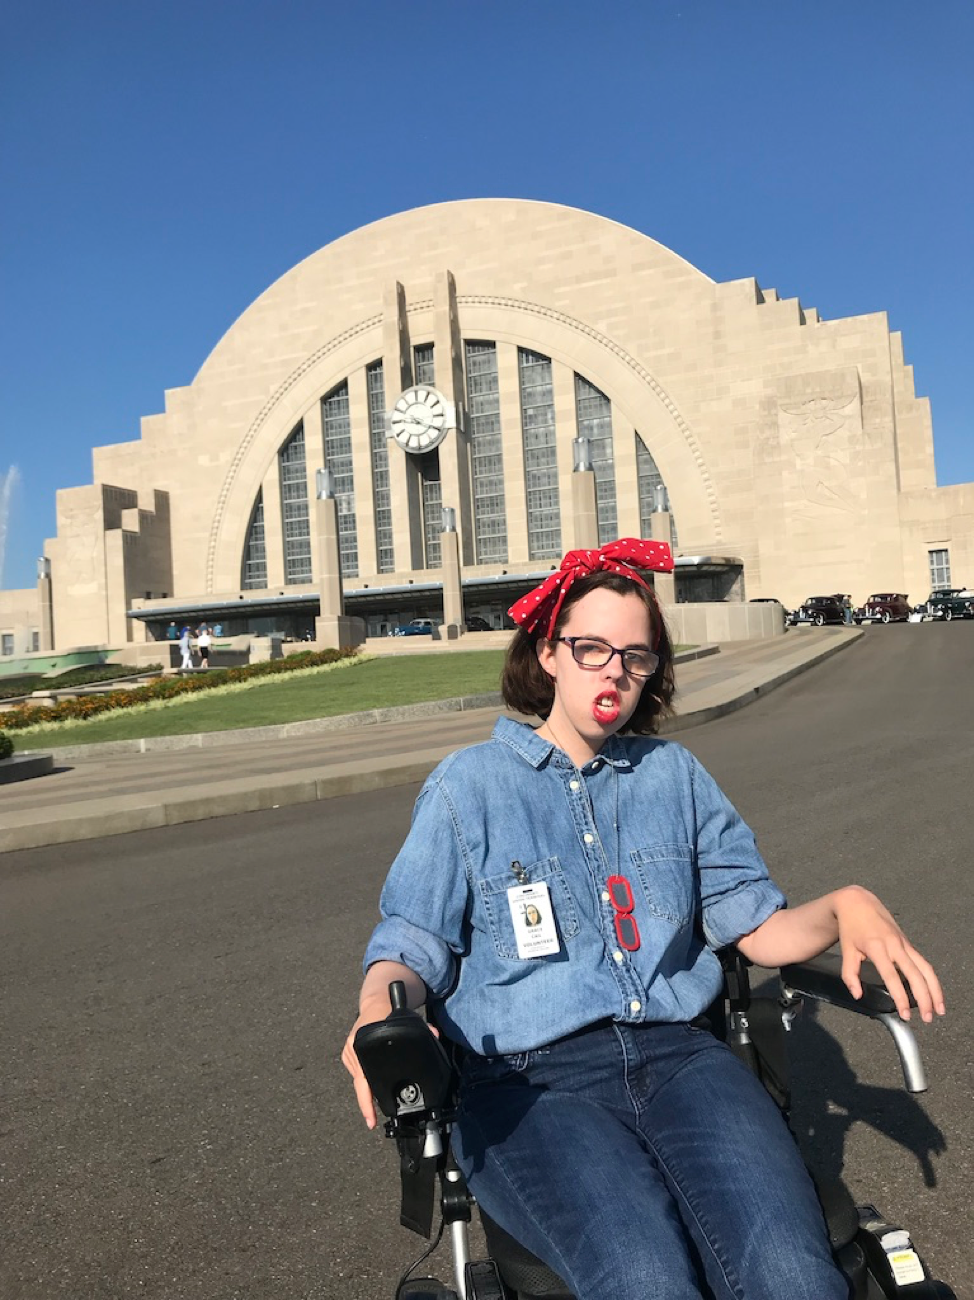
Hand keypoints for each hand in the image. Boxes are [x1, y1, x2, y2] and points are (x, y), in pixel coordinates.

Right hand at [341, 1009, 440, 1129]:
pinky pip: (357, 1072)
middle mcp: (353, 1049)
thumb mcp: (408, 1020)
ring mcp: (348, 1052)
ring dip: (368, 1087)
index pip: (363, 1080)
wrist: (376, 1000)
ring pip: (359, 1079)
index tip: (370, 1119)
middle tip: (373, 1119)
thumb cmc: (391, 1012)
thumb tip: (435, 1035)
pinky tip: (373, 1081)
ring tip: (378, 1098)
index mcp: (363, 1042)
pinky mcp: (347, 1053)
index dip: (367, 1102)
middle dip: (369, 1100)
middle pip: (361, 1083)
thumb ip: (424, 1029)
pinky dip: (365, 1077)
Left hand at [835, 886, 945, 1022]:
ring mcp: (904, 943)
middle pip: (915, 974)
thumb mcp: (845, 950)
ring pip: (925, 968)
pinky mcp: (908, 943)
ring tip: (939, 1009)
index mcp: (877, 948)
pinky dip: (931, 978)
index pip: (892, 977)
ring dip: (934, 989)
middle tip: (927, 1018)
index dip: (900, 997)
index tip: (905, 1014)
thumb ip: (850, 974)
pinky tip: (934, 992)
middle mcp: (894, 945)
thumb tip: (858, 995)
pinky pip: (923, 962)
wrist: (858, 902)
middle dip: (924, 998)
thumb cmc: (851, 928)